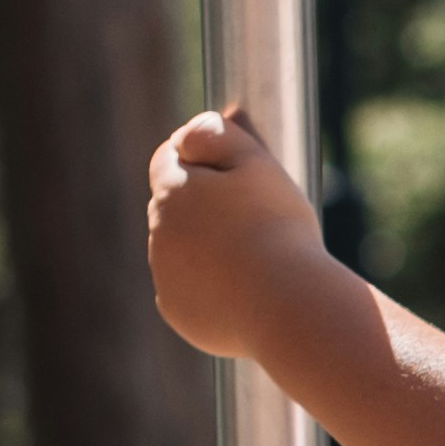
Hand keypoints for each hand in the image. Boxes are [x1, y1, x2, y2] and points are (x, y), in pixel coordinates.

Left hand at [144, 108, 349, 363]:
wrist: (287, 305)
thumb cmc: (279, 230)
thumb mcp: (256, 164)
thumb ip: (218, 135)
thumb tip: (189, 132)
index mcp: (171, 191)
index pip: (168, 158)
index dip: (202, 159)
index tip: (234, 173)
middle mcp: (157, 233)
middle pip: (174, 206)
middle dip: (203, 206)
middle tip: (253, 218)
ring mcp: (164, 277)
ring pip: (181, 250)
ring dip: (206, 247)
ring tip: (254, 258)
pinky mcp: (178, 313)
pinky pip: (189, 291)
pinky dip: (209, 287)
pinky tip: (244, 291)